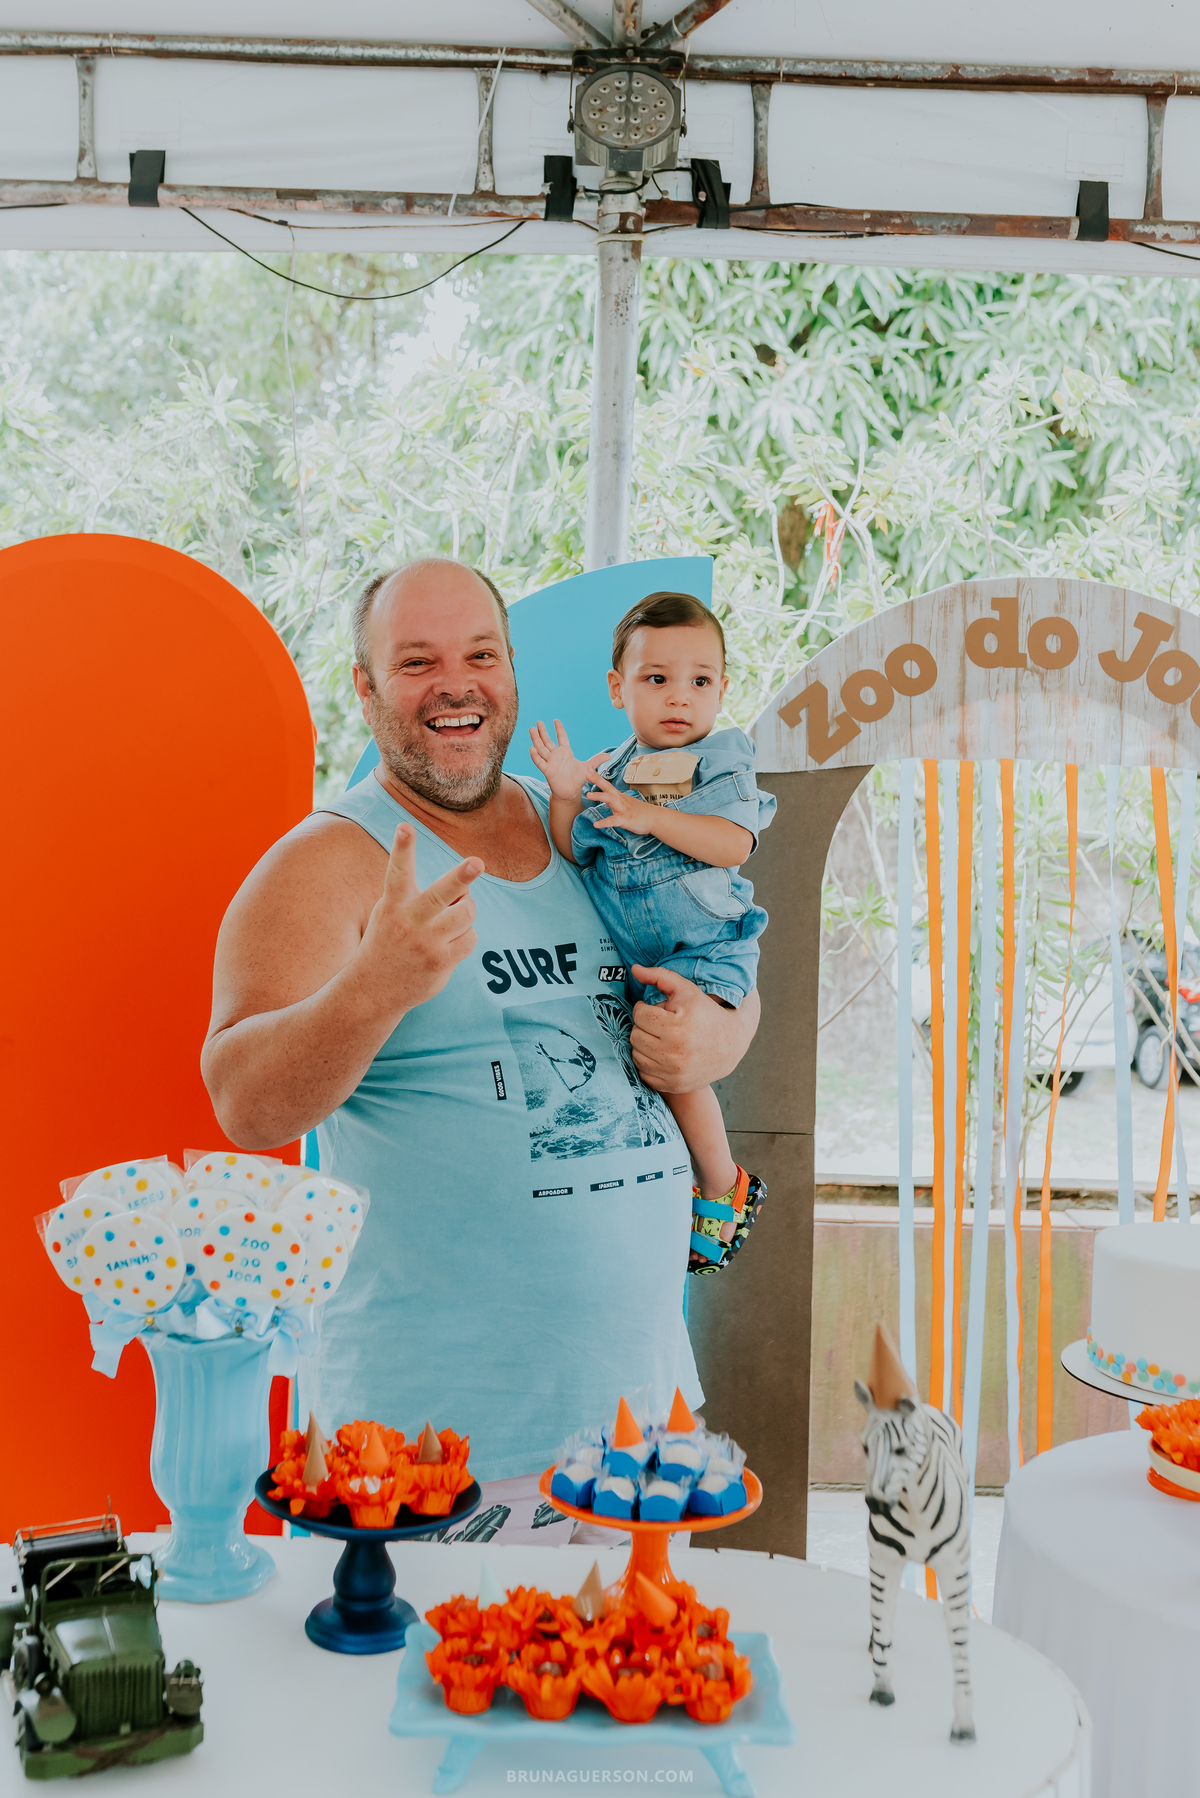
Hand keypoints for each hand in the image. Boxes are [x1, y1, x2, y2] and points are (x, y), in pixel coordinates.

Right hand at [356, 825, 482, 1014]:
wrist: (373, 990)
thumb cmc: (388, 941)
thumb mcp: (391, 913)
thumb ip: (423, 898)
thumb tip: (466, 892)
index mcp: (393, 904)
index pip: (398, 871)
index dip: (403, 848)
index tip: (404, 827)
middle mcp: (409, 922)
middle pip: (441, 893)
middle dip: (461, 877)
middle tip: (477, 862)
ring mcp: (426, 943)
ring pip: (466, 913)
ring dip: (466, 910)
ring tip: (452, 917)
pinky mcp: (441, 962)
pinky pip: (470, 938)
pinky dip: (465, 936)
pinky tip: (449, 944)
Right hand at [528, 719, 607, 800]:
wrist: (570, 792)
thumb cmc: (577, 780)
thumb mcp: (588, 768)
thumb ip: (596, 760)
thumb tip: (609, 755)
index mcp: (566, 753)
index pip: (562, 738)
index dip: (559, 729)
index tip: (556, 720)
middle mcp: (556, 756)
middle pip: (547, 741)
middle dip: (543, 732)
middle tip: (538, 722)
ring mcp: (550, 763)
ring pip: (541, 749)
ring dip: (536, 739)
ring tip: (531, 729)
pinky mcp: (547, 771)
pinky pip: (540, 762)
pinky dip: (535, 756)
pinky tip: (531, 748)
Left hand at [587, 772, 656, 834]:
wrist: (655, 819)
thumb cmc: (640, 812)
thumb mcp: (626, 804)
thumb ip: (617, 802)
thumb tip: (609, 800)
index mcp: (620, 797)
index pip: (608, 785)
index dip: (598, 778)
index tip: (589, 770)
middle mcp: (621, 800)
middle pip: (608, 788)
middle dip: (598, 780)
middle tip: (587, 773)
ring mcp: (623, 809)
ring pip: (611, 800)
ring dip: (600, 796)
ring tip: (588, 794)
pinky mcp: (626, 819)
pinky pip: (614, 821)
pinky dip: (605, 822)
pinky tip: (596, 824)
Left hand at [629, 968, 759, 1092]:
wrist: (730, 1045)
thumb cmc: (705, 1013)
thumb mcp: (687, 990)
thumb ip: (660, 976)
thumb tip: (633, 969)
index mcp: (677, 1026)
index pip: (639, 1015)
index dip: (645, 1009)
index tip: (655, 1010)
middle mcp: (674, 1052)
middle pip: (635, 1035)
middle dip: (644, 1026)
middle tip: (658, 1023)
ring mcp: (673, 1072)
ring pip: (636, 1054)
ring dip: (644, 1044)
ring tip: (659, 1037)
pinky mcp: (672, 1085)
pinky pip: (643, 1072)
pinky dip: (648, 1062)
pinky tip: (661, 1053)